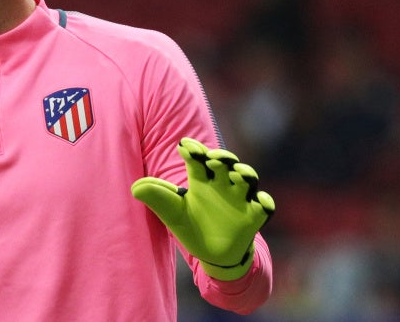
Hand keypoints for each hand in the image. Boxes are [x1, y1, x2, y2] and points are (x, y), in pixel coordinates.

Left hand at [131, 138, 274, 279]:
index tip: (184, 146)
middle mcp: (222, 183)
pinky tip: (262, 203)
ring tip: (237, 173)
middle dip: (221, 157)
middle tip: (212, 157)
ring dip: (244, 173)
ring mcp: (240, 198)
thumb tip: (134, 187)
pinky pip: (264, 206)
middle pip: (225, 162)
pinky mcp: (254, 215)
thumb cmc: (191, 225)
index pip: (197, 158)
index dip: (192, 149)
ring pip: (248, 178)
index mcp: (200, 179)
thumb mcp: (172, 212)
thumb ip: (157, 197)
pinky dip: (265, 203)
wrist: (213, 253)